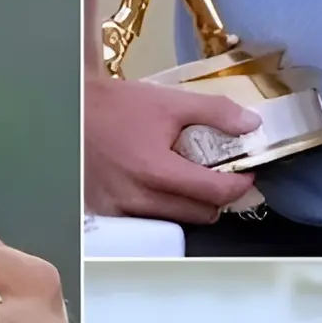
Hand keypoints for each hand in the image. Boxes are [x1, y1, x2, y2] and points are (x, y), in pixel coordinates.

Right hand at [85, 76, 262, 222]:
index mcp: (156, 170)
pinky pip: (151, 221)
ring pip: (177, 221)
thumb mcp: (168, 101)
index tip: (245, 173)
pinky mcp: (109, 214)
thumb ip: (215, 111)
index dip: (239, 184)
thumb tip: (252, 125)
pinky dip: (164, 208)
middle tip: (219, 175)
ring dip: (192, 205)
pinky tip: (160, 187)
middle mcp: (139, 198)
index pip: (216, 192)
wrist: (69, 114)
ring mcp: (122, 211)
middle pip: (201, 214)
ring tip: (189, 180)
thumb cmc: (117, 107)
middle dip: (218, 196)